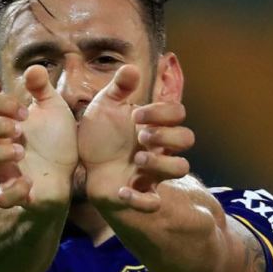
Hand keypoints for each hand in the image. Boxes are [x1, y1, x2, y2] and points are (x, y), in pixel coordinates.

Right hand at [0, 65, 77, 209]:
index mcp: (3, 120)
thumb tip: (33, 68)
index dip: (1, 102)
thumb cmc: (56, 139)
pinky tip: (30, 181)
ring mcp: (1, 168)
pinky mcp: (14, 193)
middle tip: (21, 130)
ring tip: (21, 151)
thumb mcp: (54, 109)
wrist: (73, 173)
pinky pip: (0, 198)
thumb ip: (42, 88)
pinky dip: (13, 190)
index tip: (25, 111)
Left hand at [78, 65, 193, 212]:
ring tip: (135, 160)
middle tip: (140, 137)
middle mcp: (160, 147)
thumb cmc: (100, 135)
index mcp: (154, 124)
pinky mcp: (140, 193)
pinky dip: (139, 198)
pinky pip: (153, 202)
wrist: (85, 166)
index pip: (177, 113)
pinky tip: (121, 189)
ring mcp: (153, 171)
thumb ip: (118, 88)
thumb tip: (131, 68)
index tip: (135, 116)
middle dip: (166, 135)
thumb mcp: (104, 106)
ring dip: (160, 163)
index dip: (162, 112)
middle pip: (187, 138)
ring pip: (180, 169)